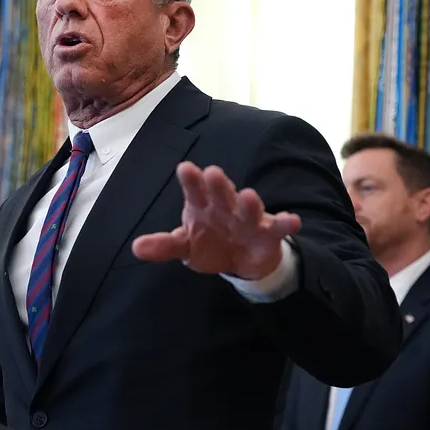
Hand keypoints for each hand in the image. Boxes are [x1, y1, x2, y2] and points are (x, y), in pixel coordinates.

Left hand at [131, 162, 300, 279]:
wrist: (240, 260)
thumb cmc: (209, 243)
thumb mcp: (185, 246)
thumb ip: (164, 246)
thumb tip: (136, 248)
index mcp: (202, 206)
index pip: (194, 191)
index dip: (191, 181)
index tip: (185, 169)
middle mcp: (225, 207)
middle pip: (221, 194)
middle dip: (218, 185)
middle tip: (213, 174)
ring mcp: (248, 218)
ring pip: (249, 209)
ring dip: (250, 203)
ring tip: (250, 195)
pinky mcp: (268, 233)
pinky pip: (278, 227)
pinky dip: (286, 223)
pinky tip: (293, 220)